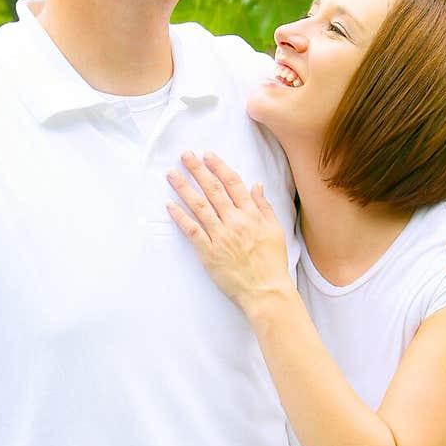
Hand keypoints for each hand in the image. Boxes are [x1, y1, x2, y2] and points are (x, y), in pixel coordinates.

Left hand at [166, 150, 291, 311]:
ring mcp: (220, 236)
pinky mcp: (209, 252)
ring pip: (199, 206)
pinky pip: (191, 230)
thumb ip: (264, 206)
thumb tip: (256, 185)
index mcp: (251, 214)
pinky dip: (180, 216)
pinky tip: (170, 205)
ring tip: (171, 174)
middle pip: (212, 190)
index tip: (207, 155)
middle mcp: (234, 221)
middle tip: (185, 155)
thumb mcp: (276, 230)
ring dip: (184, 187)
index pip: (232, 183)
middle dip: (197, 170)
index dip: (218, 166)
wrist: (266, 290)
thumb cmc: (272, 263)